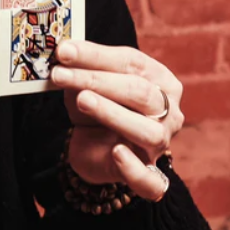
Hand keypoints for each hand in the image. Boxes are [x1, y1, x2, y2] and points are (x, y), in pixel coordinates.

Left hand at [50, 40, 183, 200]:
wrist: (96, 149)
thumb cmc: (97, 109)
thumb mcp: (86, 86)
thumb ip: (80, 70)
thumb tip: (63, 52)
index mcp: (159, 80)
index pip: (131, 63)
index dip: (96, 56)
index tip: (63, 51)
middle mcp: (168, 111)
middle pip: (139, 92)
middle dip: (96, 80)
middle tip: (61, 75)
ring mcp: (161, 144)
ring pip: (146, 131)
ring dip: (112, 113)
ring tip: (82, 100)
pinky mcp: (148, 174)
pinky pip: (148, 178)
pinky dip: (133, 166)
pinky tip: (117, 152)